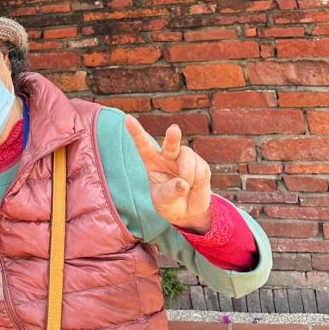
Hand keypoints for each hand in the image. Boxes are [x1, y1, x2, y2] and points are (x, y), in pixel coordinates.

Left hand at [125, 118, 213, 232]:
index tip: (128, 119)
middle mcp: (168, 156)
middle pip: (170, 144)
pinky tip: (195, 186)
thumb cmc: (169, 203)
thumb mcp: (163, 201)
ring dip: (187, 176)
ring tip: (186, 188)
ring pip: (188, 159)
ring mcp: (185, 158)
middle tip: (174, 130)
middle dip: (173, 137)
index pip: (143, 146)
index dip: (136, 132)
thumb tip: (182, 183)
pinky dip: (198, 181)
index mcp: (152, 162)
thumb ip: (170, 192)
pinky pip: (200, 169)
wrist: (188, 211)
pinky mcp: (201, 163)